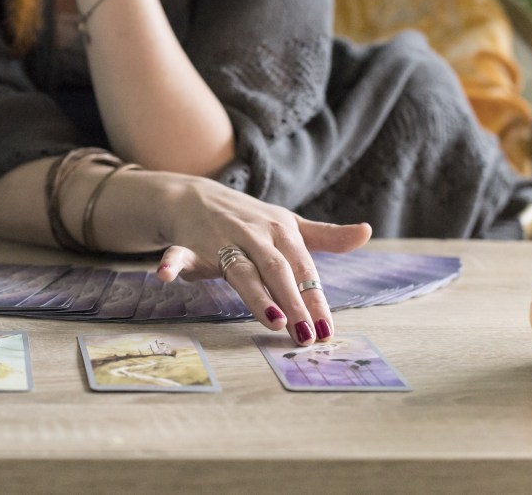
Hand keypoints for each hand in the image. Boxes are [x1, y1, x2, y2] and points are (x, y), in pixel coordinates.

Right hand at [155, 177, 371, 344]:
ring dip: (255, 295)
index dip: (315, 299)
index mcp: (280, 230)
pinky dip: (172, 264)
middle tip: (305, 336)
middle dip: (293, 303)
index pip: (303, 268)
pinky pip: (179, 255)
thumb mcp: (288, 223)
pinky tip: (165, 276)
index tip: (327, 330)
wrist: (194, 195)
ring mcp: (220, 239)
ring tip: (272, 320)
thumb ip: (325, 236)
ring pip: (240, 270)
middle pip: (277, 271)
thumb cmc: (249, 218)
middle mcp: (253, 234)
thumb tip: (366, 233)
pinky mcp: (189, 246)